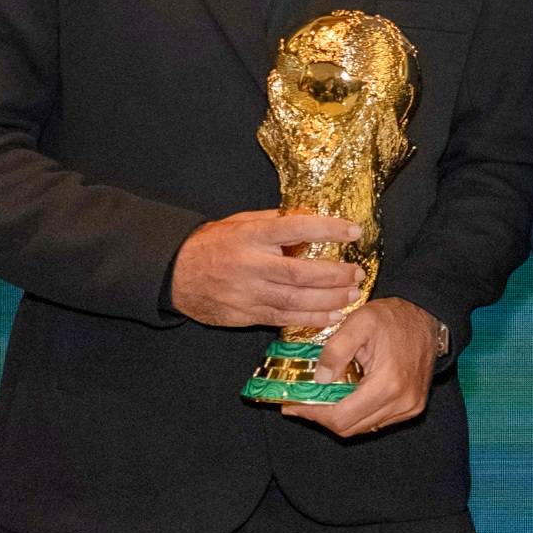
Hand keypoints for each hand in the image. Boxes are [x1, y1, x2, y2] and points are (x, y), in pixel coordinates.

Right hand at [170, 209, 366, 330]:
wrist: (175, 274)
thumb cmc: (213, 244)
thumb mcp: (241, 222)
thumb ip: (277, 220)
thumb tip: (314, 214)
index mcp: (250, 235)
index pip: (294, 228)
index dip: (327, 229)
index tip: (354, 231)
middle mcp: (250, 265)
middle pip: (300, 272)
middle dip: (335, 275)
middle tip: (358, 273)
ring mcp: (246, 293)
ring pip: (295, 300)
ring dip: (329, 300)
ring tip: (352, 294)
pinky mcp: (244, 314)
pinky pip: (283, 318)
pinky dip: (310, 319)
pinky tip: (332, 316)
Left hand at [278, 298, 445, 437]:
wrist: (427, 316)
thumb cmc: (394, 317)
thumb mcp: (359, 322)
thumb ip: (335, 350)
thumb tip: (318, 379)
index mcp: (388, 383)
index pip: (341, 418)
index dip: (313, 415)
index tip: (293, 404)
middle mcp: (402, 402)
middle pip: (350, 428)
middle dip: (322, 417)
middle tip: (303, 402)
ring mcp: (410, 406)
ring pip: (363, 427)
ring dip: (339, 416)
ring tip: (321, 398)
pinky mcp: (413, 406)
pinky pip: (377, 421)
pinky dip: (358, 413)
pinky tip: (347, 396)